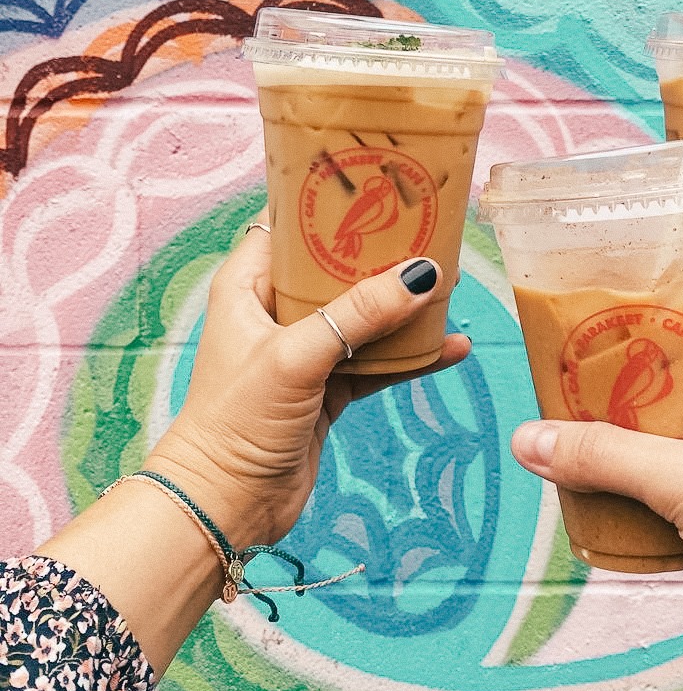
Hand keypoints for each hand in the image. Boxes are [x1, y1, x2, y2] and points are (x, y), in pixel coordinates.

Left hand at [144, 217, 470, 549]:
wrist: (224, 505)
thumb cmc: (235, 422)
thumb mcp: (297, 356)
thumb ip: (359, 314)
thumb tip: (420, 275)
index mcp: (249, 284)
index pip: (291, 226)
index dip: (329, 204)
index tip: (379, 185)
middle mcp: (276, 310)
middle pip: (338, 267)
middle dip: (383, 254)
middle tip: (430, 232)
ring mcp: (305, 350)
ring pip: (364, 314)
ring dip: (404, 307)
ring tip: (450, 287)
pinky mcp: (327, 388)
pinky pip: (378, 360)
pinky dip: (411, 355)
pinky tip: (450, 347)